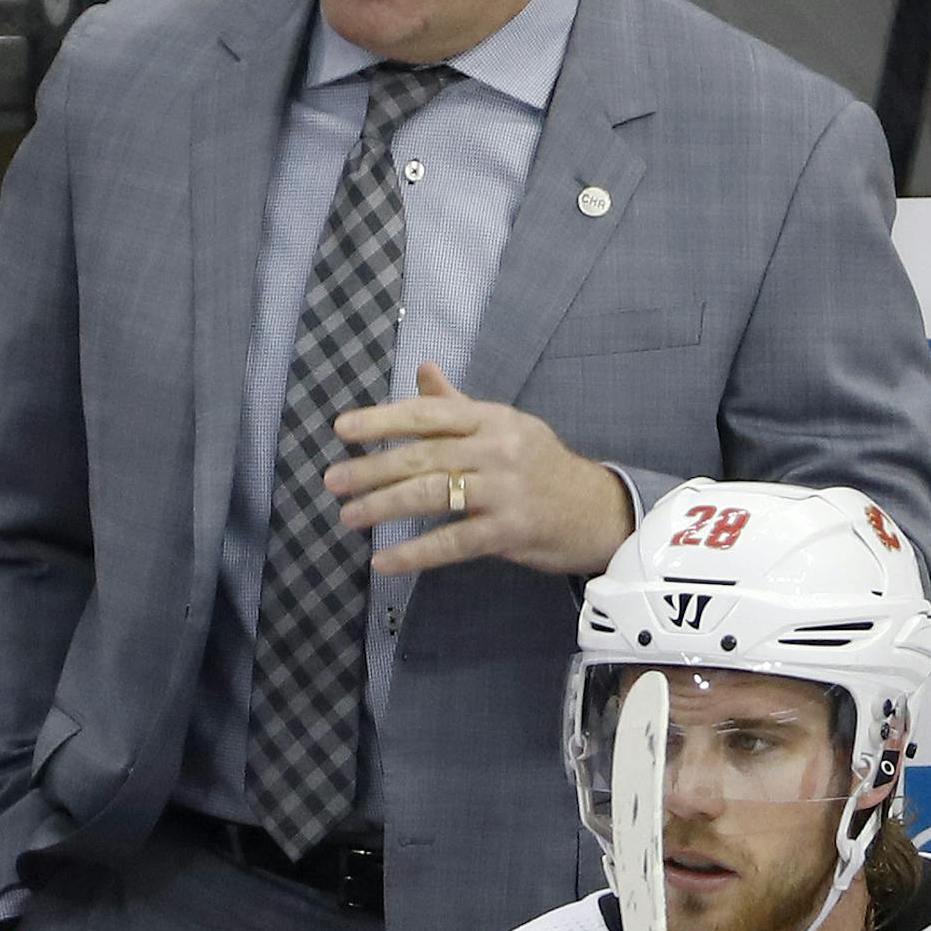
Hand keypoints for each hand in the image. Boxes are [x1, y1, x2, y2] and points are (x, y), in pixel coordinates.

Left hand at [326, 363, 634, 576]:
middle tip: (333, 481)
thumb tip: (423, 369)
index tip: (342, 429)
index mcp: (491, 418)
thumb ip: (457, 403)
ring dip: (384, 506)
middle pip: (423, 455)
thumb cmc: (540, 465)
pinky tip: (384, 561)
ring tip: (349, 516)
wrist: (597, 510)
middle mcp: (497, 448)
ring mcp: (504, 490)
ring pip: (432, 495)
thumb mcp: (504, 426)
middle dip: (372, 468)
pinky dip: (414, 553)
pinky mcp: (510, 530)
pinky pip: (452, 542)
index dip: (382, 420)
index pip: (428, 414)